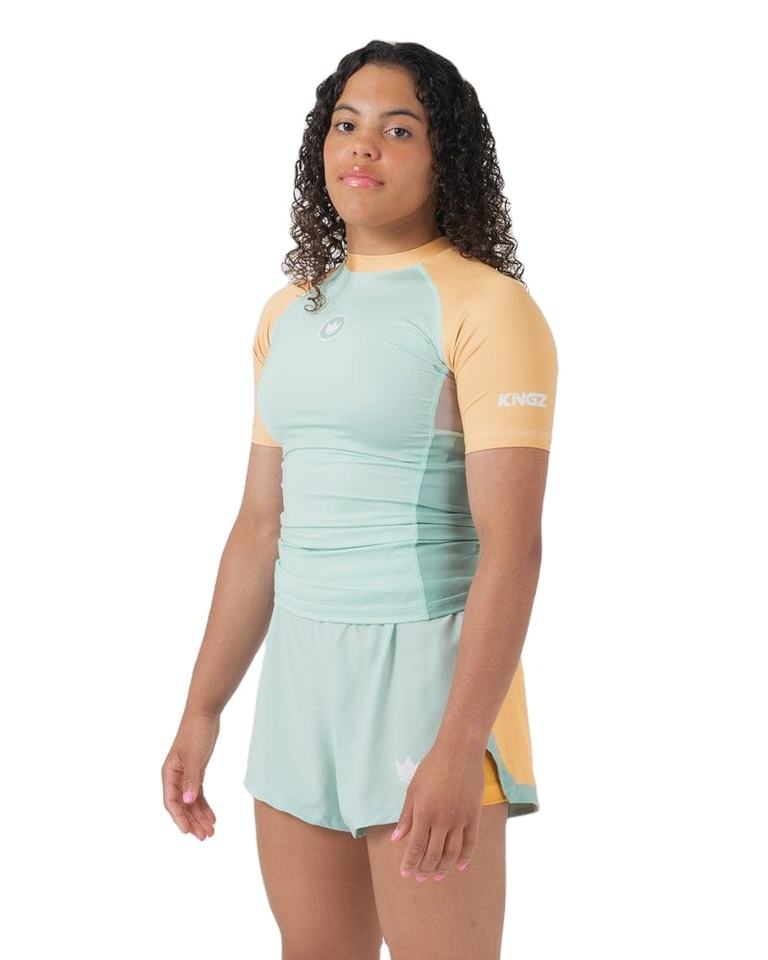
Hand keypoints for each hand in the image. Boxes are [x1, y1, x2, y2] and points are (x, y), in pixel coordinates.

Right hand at [161, 711, 219, 840]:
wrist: (205, 713)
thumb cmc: (196, 732)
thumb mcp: (195, 756)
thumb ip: (192, 779)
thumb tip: (187, 802)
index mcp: (169, 773)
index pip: (171, 802)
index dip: (179, 818)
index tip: (188, 832)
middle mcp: (175, 776)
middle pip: (181, 805)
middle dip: (192, 821)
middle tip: (205, 836)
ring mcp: (186, 775)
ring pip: (191, 802)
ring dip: (199, 816)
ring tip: (211, 831)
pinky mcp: (196, 771)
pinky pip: (198, 794)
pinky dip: (204, 806)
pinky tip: (212, 816)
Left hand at [390, 742, 485, 880]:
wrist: (459, 752)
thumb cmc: (432, 767)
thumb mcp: (413, 789)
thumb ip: (406, 816)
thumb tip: (396, 839)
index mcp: (423, 814)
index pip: (415, 848)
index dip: (410, 864)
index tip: (406, 874)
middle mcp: (442, 821)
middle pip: (432, 855)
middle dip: (425, 869)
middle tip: (420, 878)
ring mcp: (460, 820)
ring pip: (451, 854)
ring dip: (443, 868)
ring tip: (437, 876)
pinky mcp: (474, 816)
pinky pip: (470, 843)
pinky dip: (465, 858)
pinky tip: (460, 866)